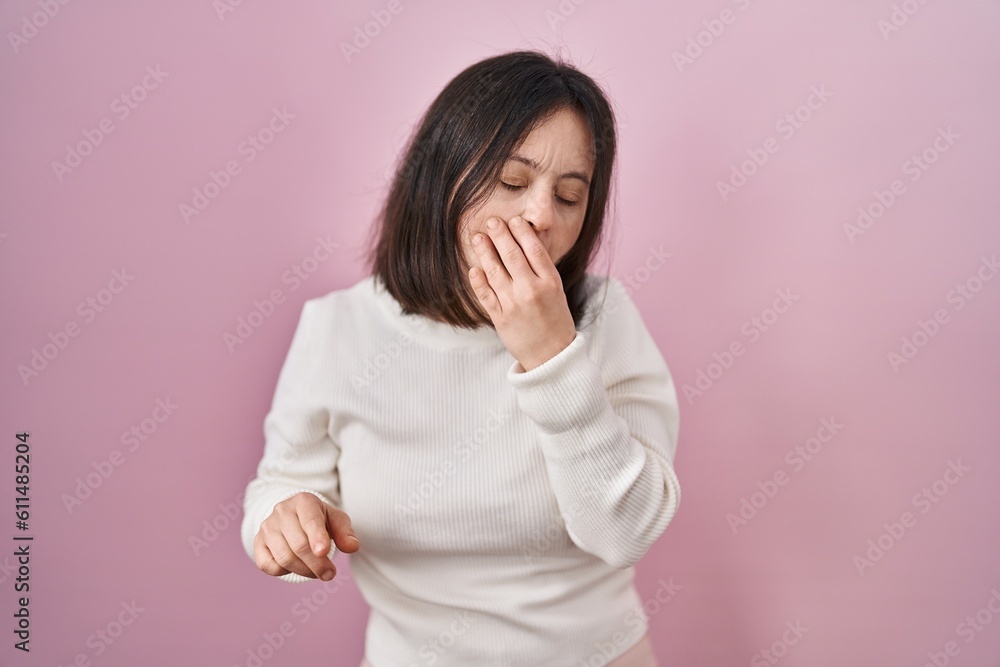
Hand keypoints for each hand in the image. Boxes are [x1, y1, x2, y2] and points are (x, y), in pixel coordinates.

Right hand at [253, 492, 359, 580]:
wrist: (294, 517)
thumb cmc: (319, 519)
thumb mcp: (336, 519)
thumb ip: (345, 532)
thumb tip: (352, 547)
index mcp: (303, 501)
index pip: (310, 520)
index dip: (317, 537)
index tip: (324, 552)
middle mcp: (282, 511)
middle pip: (299, 545)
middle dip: (317, 564)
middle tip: (330, 574)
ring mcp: (267, 527)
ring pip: (284, 557)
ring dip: (304, 571)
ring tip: (318, 573)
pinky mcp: (258, 542)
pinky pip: (267, 565)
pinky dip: (284, 572)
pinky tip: (297, 567)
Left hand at [468, 215, 577, 371]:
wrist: (552, 355)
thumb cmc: (555, 319)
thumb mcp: (557, 291)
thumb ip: (541, 269)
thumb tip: (527, 241)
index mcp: (550, 282)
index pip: (534, 249)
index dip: (521, 231)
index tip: (513, 220)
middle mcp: (532, 290)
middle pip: (512, 255)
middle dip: (500, 235)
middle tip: (491, 221)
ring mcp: (514, 304)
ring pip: (494, 271)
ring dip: (484, 251)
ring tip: (478, 238)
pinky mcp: (500, 317)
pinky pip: (485, 294)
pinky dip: (478, 280)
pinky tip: (473, 268)